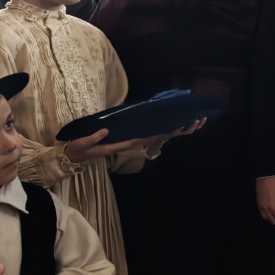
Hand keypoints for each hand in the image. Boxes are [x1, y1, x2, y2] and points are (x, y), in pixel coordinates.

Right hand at [62, 119, 204, 162]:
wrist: (75, 155)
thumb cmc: (80, 149)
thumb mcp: (85, 144)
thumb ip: (94, 138)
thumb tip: (105, 131)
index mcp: (125, 144)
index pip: (148, 138)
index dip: (164, 133)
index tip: (178, 127)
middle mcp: (133, 142)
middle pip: (160, 136)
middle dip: (180, 129)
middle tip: (198, 120)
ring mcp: (132, 140)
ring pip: (159, 135)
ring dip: (178, 128)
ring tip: (196, 119)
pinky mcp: (129, 138)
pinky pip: (151, 133)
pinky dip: (166, 128)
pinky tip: (176, 123)